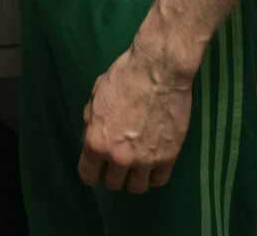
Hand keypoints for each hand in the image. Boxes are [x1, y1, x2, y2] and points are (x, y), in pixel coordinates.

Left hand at [78, 43, 192, 193]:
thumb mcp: (96, 95)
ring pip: (136, 188)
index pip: (88, 175)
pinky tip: (154, 163)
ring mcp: (144, 159)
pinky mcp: (168, 156)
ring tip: (139, 163)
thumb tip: (91, 137)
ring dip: (135, 177)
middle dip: (114, 172)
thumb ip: (91, 122)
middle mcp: (118, 156)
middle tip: (121, 158)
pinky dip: (155, 175)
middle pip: (113, 183)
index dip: (93, 171)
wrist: (159, 69)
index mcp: (96, 141)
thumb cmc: (126, 75)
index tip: (99, 167)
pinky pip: (159, 181)